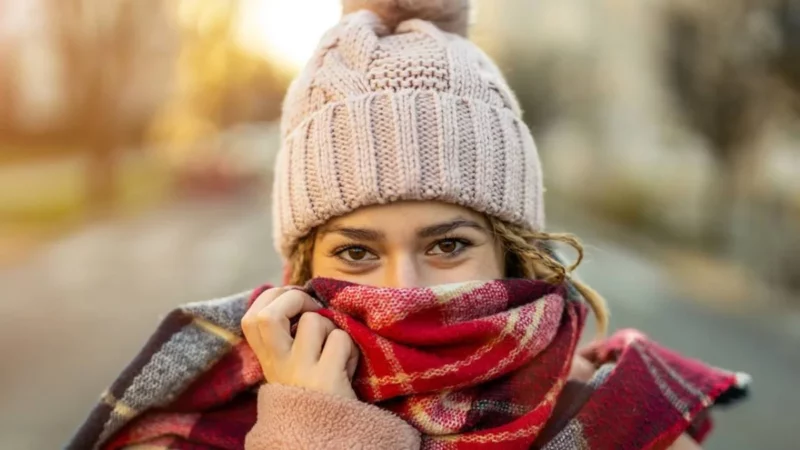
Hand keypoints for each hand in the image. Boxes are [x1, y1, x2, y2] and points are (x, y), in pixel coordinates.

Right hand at [241, 287, 359, 399]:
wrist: (327, 441)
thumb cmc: (315, 397)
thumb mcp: (292, 369)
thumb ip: (287, 340)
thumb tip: (299, 298)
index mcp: (268, 361)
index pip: (251, 318)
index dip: (272, 298)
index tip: (293, 302)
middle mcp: (278, 366)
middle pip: (268, 315)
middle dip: (295, 298)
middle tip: (313, 310)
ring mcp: (300, 373)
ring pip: (314, 320)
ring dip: (332, 327)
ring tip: (335, 349)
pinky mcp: (325, 379)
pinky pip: (341, 339)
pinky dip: (350, 347)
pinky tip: (348, 367)